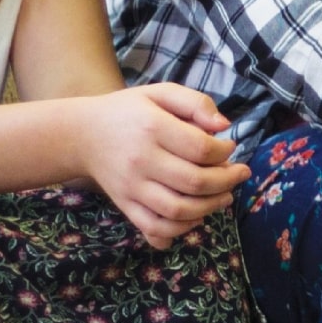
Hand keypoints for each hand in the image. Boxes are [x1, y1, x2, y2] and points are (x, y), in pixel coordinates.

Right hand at [74, 83, 249, 247]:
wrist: (82, 135)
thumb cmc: (128, 112)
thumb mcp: (160, 93)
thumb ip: (195, 103)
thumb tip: (224, 125)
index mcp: (152, 128)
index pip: (201, 149)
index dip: (225, 152)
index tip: (229, 146)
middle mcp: (141, 161)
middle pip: (195, 182)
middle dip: (227, 181)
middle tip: (239, 174)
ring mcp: (131, 187)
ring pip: (178, 210)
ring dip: (210, 207)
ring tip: (225, 196)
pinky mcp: (125, 205)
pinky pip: (154, 227)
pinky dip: (180, 229)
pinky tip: (197, 217)